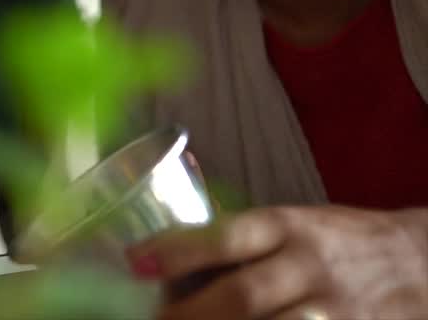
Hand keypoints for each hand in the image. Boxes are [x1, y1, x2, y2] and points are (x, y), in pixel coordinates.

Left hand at [128, 205, 427, 319]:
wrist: (422, 263)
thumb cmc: (339, 242)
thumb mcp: (296, 225)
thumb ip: (244, 242)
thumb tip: (167, 260)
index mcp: (289, 226)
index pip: (228, 236)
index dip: (179, 250)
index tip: (135, 263)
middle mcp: (309, 267)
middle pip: (242, 296)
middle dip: (189, 314)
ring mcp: (333, 311)